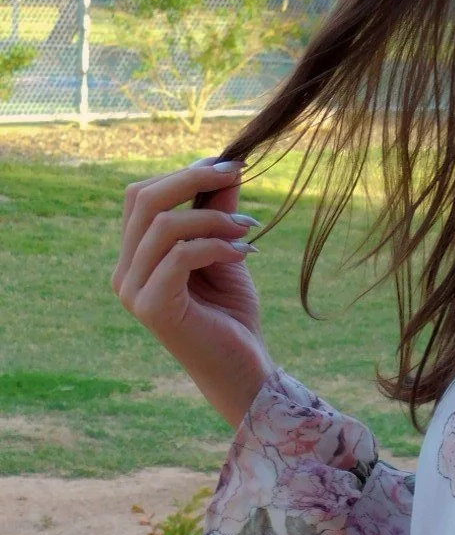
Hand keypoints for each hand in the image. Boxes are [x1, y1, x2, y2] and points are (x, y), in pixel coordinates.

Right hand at [112, 158, 272, 427]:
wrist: (242, 369)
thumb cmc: (231, 312)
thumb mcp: (226, 249)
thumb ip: (218, 211)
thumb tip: (226, 166)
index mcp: (135, 256)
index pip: (141, 196)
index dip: (183, 173)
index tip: (228, 165)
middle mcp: (125, 272)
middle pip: (143, 200)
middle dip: (193, 179)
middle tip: (237, 174)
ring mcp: (134, 291)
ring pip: (162, 225)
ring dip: (213, 217)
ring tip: (248, 229)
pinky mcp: (153, 308)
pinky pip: (179, 256)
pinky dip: (216, 245)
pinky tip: (247, 253)